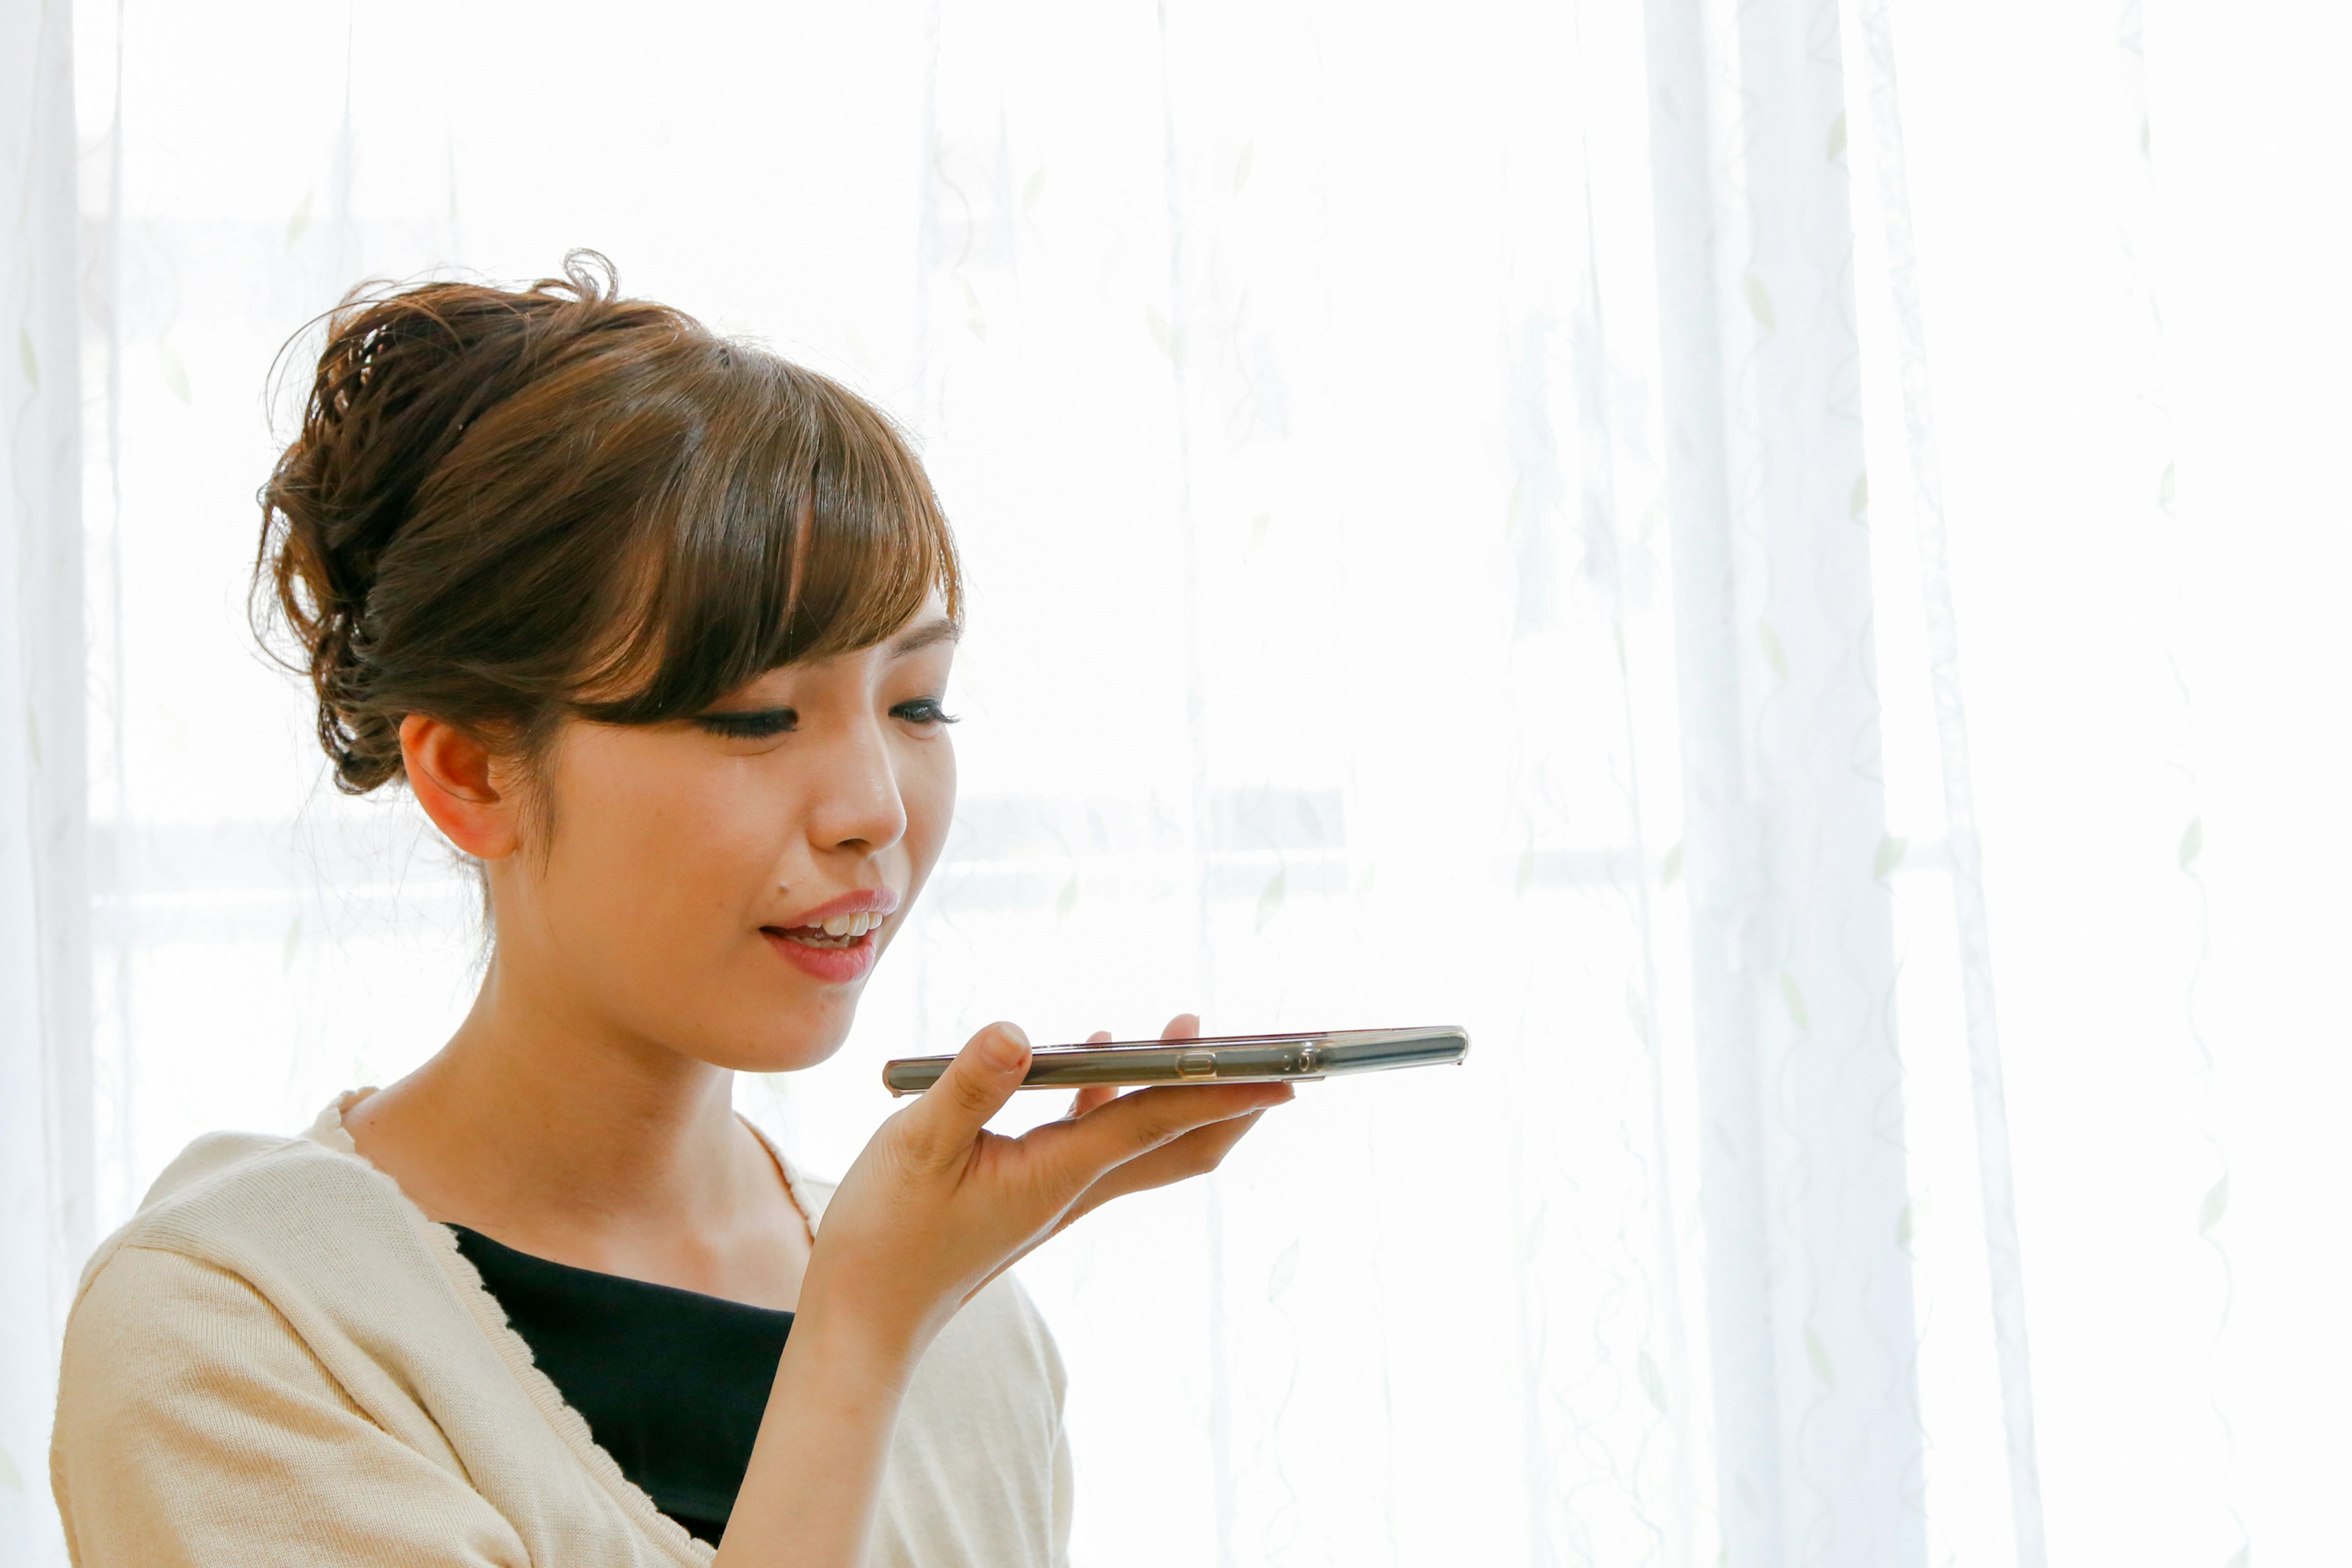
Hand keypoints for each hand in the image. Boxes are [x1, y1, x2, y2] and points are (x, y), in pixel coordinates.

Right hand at [802, 1012, 1289, 1358]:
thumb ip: (970, 1086)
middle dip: (1226, 1096)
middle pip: (1177, 1142)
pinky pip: (1094, 1139)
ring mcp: (1057, 1192)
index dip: (1224, 1093)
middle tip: (1257, 1045)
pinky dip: (1110, 1097)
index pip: (1159, 1121)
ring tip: (1183, 1030)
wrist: (866, 1316)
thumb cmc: (886, 1234)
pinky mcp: (1032, 1191)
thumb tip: (1018, 1032)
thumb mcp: (916, 1146)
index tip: (1286, 1073)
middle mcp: (1074, 1186)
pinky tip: (1090, 1055)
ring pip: (1141, 1140)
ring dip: (1169, 1089)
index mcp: (1059, 1172)